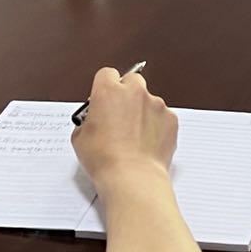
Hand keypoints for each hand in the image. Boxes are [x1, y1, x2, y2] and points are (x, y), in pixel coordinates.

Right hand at [70, 66, 178, 189]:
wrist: (132, 177)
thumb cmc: (105, 159)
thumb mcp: (80, 138)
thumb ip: (87, 121)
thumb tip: (93, 122)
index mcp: (108, 91)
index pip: (106, 74)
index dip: (104, 86)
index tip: (104, 97)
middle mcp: (134, 92)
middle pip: (131, 81)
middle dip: (126, 93)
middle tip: (120, 114)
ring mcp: (155, 104)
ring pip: (148, 100)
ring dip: (142, 111)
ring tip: (134, 136)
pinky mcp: (170, 119)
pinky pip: (162, 116)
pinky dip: (156, 126)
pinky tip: (146, 143)